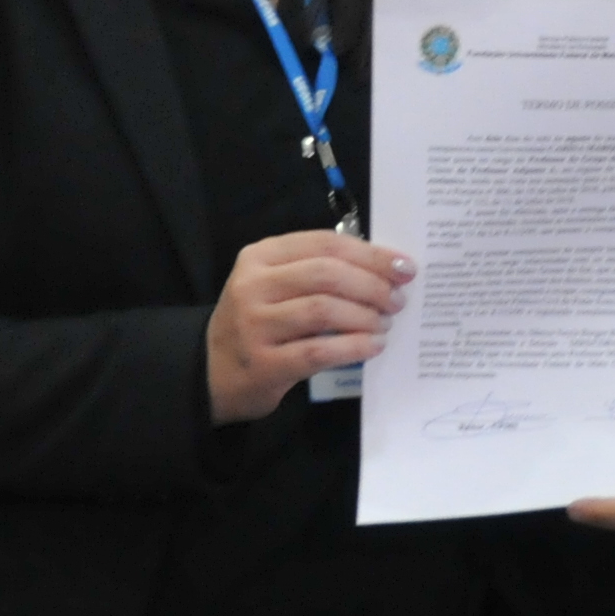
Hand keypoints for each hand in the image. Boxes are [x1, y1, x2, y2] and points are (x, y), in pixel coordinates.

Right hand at [205, 230, 412, 421]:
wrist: (210, 372)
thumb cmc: (257, 323)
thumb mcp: (274, 285)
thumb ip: (317, 271)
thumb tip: (384, 270)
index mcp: (259, 256)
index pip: (324, 244)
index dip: (370, 254)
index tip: (404, 267)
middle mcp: (253, 285)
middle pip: (326, 273)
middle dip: (371, 285)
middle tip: (397, 300)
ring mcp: (255, 325)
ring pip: (323, 310)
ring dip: (365, 317)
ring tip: (385, 324)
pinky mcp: (264, 364)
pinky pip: (319, 351)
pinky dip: (353, 347)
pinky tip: (372, 347)